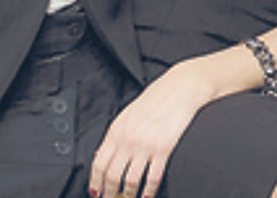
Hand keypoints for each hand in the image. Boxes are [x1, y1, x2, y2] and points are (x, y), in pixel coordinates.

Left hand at [90, 60, 216, 197]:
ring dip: (129, 194)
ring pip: (131, 181)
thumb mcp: (128, 115)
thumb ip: (115, 135)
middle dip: (110, 193)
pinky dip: (149, 191)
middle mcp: (128, 139)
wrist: (180, 89)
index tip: (96, 191)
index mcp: (116, 130)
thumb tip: (103, 156)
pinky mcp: (164, 150)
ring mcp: (145, 146)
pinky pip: (153, 178)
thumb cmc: (156, 99)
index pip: (99, 163)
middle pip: (112, 176)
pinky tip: (148, 194)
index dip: (95, 182)